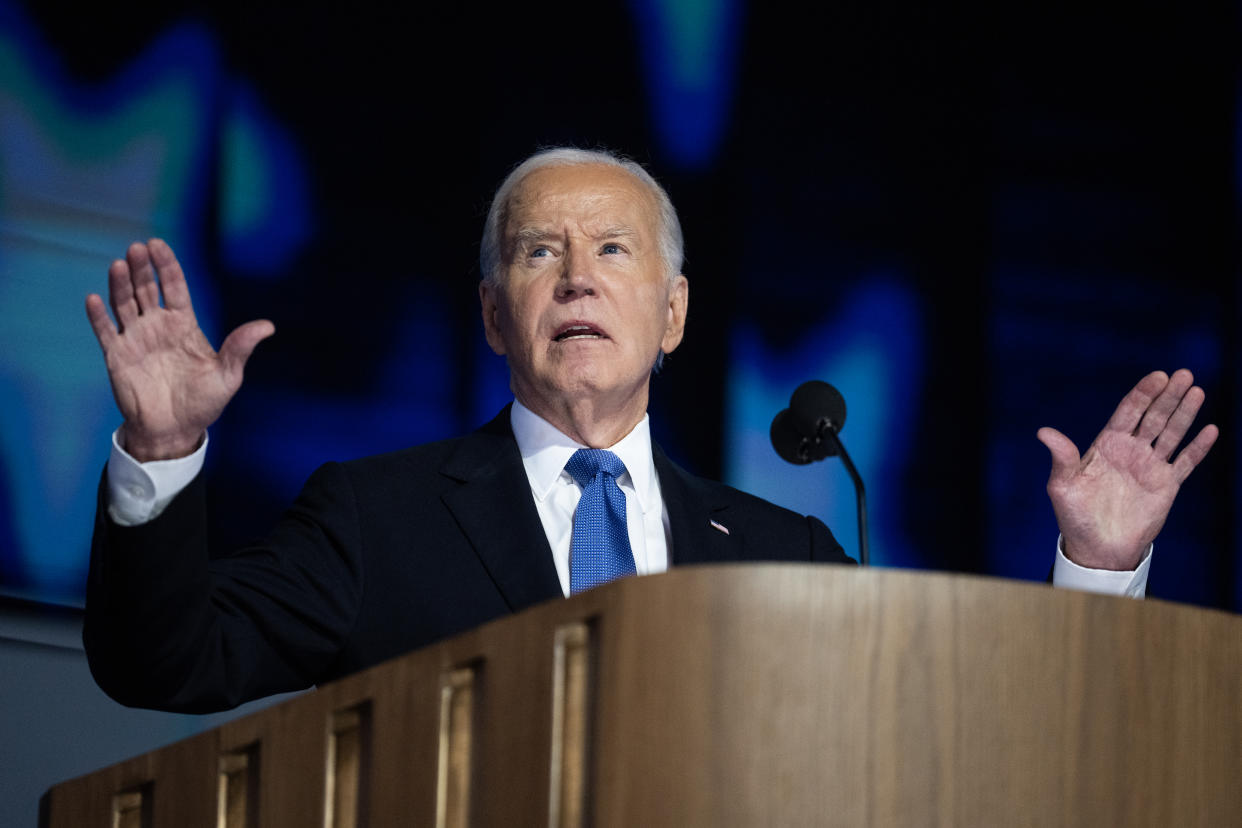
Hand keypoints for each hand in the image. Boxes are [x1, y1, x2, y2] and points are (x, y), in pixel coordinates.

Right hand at [85, 239, 273, 460]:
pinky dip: (98, 315)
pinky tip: (94, 298)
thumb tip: (268, 326)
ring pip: (124, 304)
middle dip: (141, 268)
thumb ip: (240, 348)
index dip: (166, 264)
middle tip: (136, 248)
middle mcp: (158, 326)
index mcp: (184, 324)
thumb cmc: (204, 403)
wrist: (175, 431)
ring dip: (119, 285)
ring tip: (119, 265)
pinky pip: (105, 331)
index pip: (173, 286)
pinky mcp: (117, 356)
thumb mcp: (228, 375)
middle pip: (146, 288)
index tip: (157, 244)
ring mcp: (136, 338)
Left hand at [1037, 369, 1217, 570]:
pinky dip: (1198, 447)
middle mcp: (1130, 451)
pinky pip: (1185, 462)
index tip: (1158, 376)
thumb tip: (1044, 432)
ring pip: (1171, 433)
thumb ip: (1062, 457)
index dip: (1143, 394)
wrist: (1098, 548)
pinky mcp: (1166, 485)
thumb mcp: (1063, 485)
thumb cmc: (1075, 516)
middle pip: (1153, 417)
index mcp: (1106, 445)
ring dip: (1185, 413)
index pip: (1128, 412)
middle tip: (1184, 375)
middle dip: (1168, 396)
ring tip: (1197, 391)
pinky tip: (1211, 430)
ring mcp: (1150, 466)